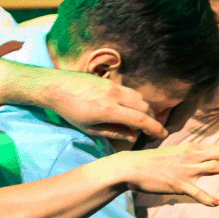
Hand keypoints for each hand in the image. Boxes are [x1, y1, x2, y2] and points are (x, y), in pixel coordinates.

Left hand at [41, 68, 169, 141]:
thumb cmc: (70, 111)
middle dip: (152, 118)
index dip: (155, 128)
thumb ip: (113, 132)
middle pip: (144, 106)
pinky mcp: (109, 81)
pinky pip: (129, 91)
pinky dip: (134, 101)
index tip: (162, 135)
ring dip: (144, 109)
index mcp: (109, 110)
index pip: (140, 119)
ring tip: (141, 120)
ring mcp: (112, 86)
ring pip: (138, 97)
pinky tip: (129, 109)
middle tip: (152, 130)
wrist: (56, 86)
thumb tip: (132, 136)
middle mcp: (114, 95)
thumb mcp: (89, 128)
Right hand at [110, 142, 218, 205]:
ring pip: (213, 167)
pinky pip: (195, 192)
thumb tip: (202, 159)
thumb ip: (190, 157)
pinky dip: (207, 198)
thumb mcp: (175, 155)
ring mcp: (186, 170)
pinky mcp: (178, 184)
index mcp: (192, 149)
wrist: (132, 167)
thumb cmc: (152, 162)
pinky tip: (217, 202)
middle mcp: (192, 157)